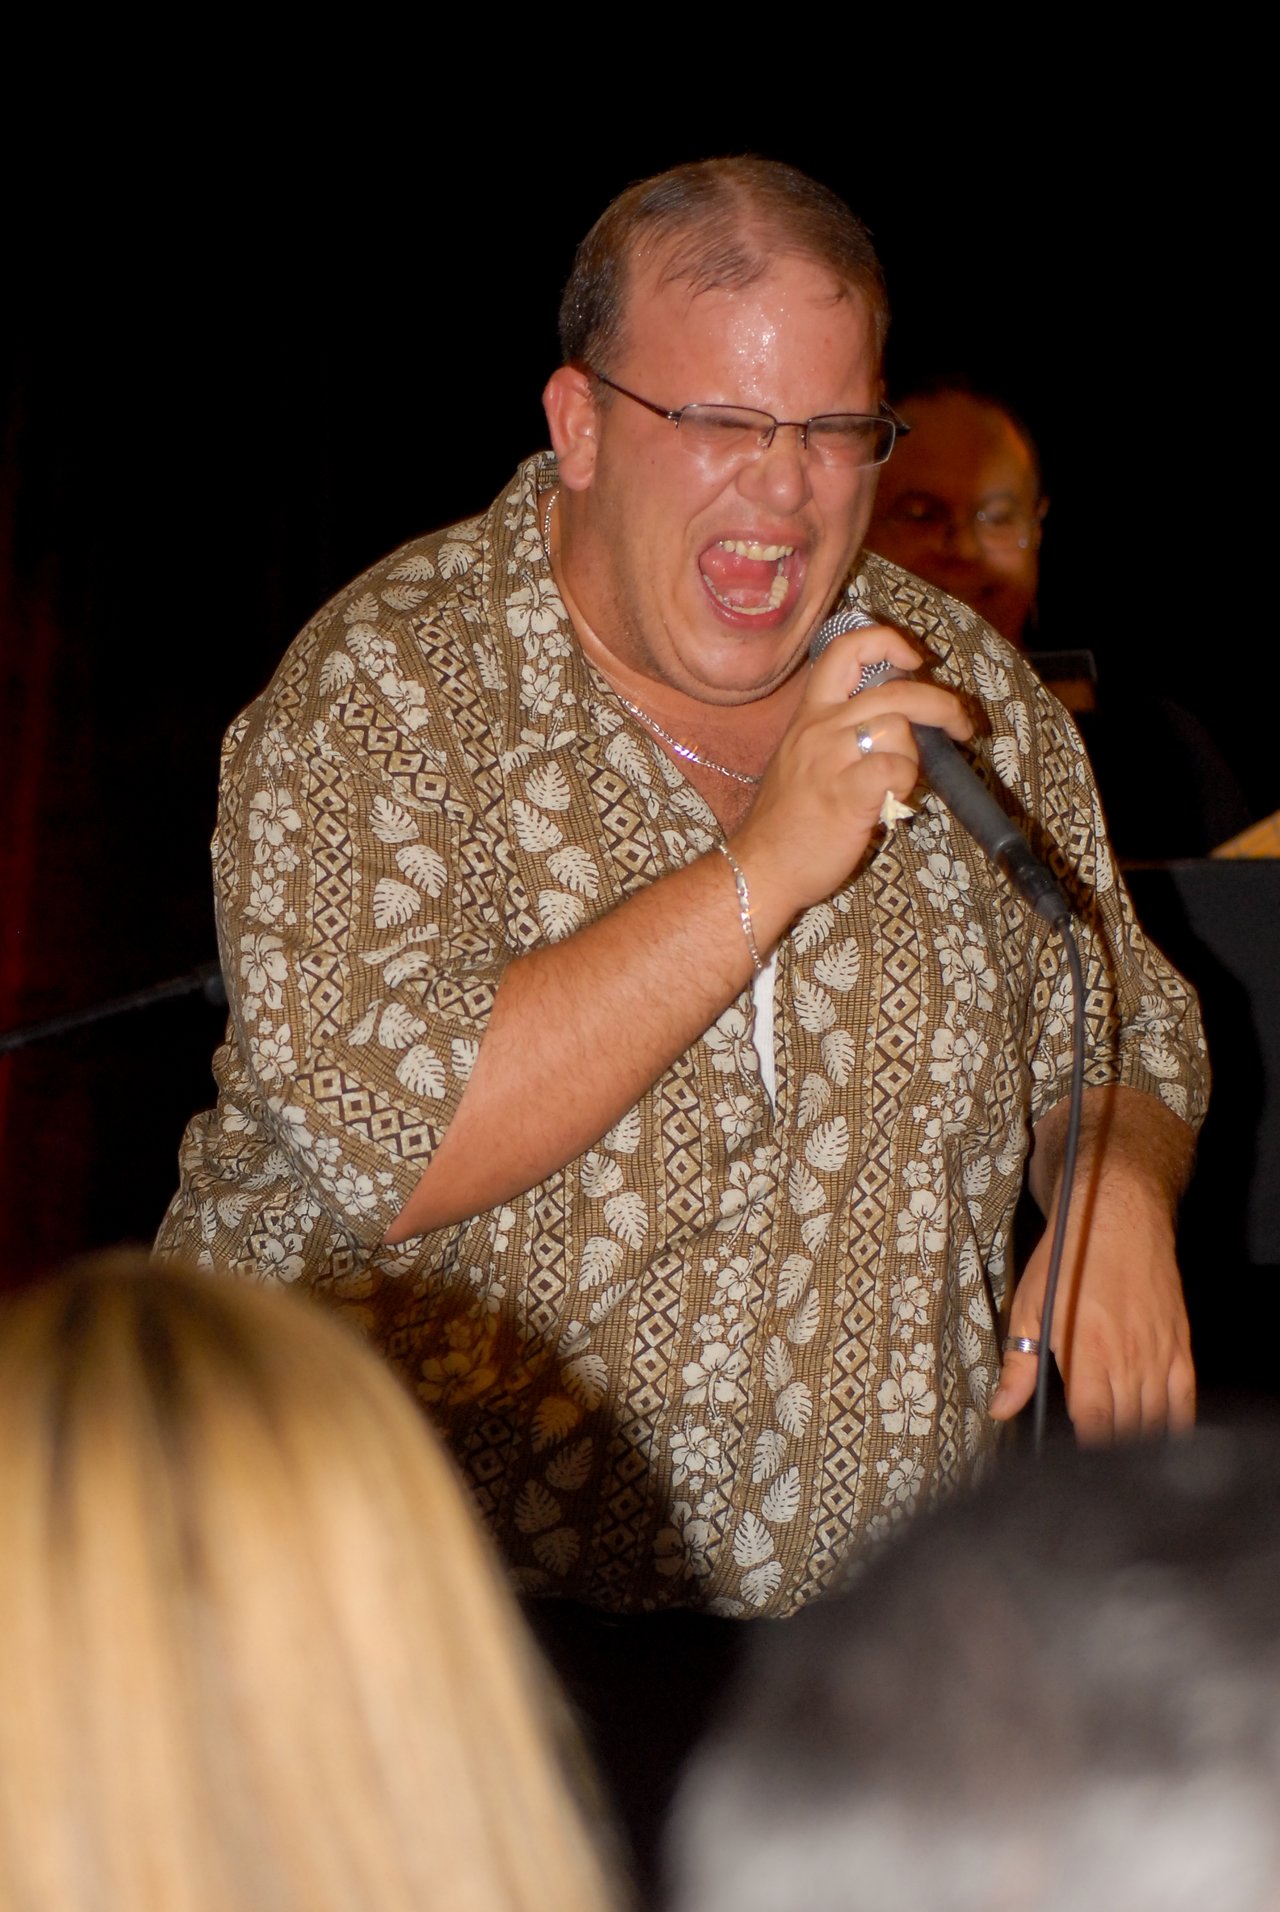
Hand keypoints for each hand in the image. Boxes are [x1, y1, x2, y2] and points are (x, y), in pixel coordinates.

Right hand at [731, 623, 972, 943]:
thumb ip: (843, 733)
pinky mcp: (845, 795)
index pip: (845, 650)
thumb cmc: (787, 822)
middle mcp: (819, 728)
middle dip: (941, 703)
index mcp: (810, 715)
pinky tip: (891, 804)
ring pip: (898, 727)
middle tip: (960, 725)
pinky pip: (896, 768)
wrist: (761, 867)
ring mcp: (830, 760)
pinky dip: (906, 783)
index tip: (913, 660)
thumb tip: (901, 724)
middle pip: (895, 688)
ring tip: (899, 784)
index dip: (887, 642)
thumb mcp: (805, 758)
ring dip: (914, 755)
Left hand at [990, 1090, 1196, 1439]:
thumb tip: (1000, 1409)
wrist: (1117, 1216)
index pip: (1093, 1424)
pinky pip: (1184, 1400)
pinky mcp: (1179, 1346)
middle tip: (1093, 1464)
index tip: (1072, 1466)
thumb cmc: (1067, 1258)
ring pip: (1154, 1420)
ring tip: (1118, 1457)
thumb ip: (1020, 1365)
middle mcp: (1128, 1358)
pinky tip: (1160, 1440)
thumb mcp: (1029, 1307)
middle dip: (1109, 1452)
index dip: (1086, 1452)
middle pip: (1125, 1429)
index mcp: (1087, 1352)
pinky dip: (1174, 1425)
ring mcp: (1158, 1353)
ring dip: (1137, 1443)